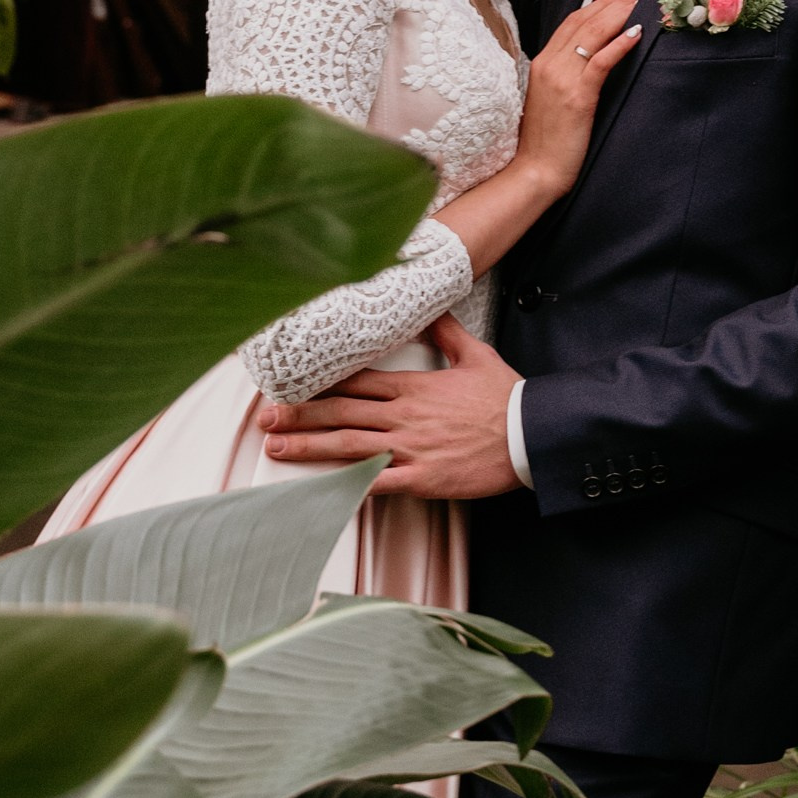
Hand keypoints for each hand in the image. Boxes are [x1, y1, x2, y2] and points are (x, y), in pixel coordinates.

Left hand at [258, 311, 521, 498]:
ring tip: (277, 447)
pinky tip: (321, 489)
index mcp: (413, 386)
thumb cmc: (505, 396)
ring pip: (349, 446)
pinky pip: (378, 483)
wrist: (531, 434)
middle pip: (341, 413)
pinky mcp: (423, 478)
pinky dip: (348, 485)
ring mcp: (411, 448)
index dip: (319, 386)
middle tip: (266, 419)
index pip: (355, 383)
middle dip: (299, 415)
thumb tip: (432, 309)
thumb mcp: (476, 354)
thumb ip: (447, 332)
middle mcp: (404, 416)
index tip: (291, 387)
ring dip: (309, 446)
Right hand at [515, 0, 645, 194]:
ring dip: (622, 13)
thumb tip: (590, 62)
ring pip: (593, 34)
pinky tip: (637, 32)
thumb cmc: (545, 141)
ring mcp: (561, 79)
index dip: (599, 4)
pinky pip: (600, 62)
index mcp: (541, 63)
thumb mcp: (551, 99)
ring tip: (644, 1)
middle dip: (615, 0)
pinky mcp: (577, 97)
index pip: (572, 21)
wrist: (533, 171)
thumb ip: (565, 77)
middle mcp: (549, 64)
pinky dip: (619, 44)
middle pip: (585, 20)